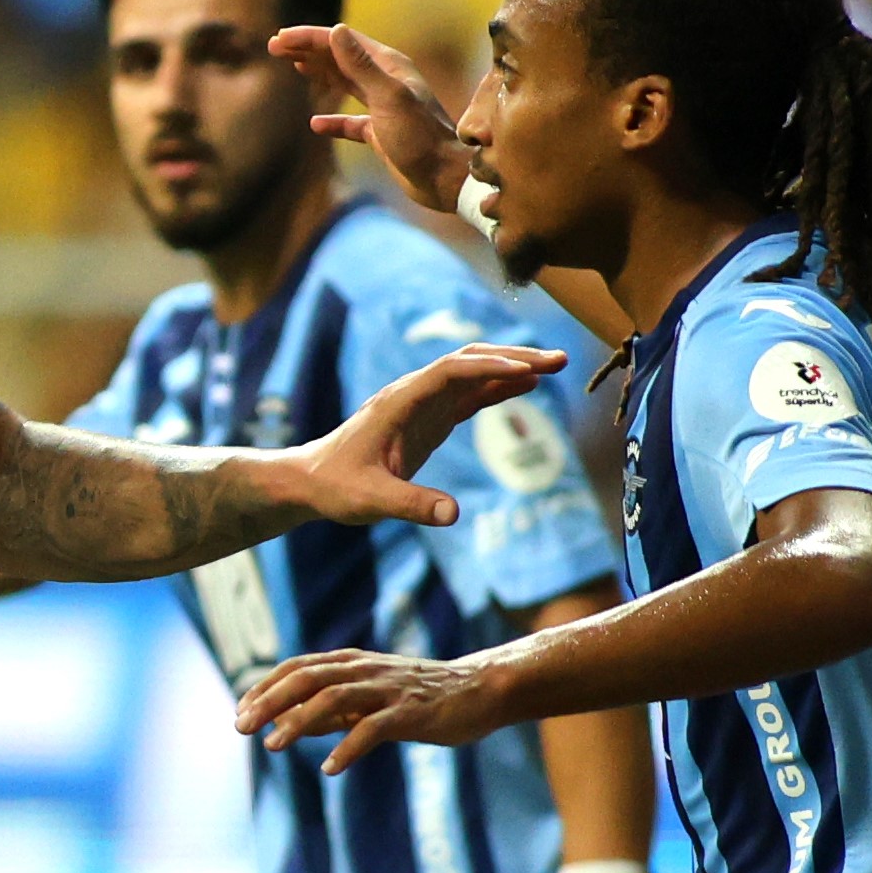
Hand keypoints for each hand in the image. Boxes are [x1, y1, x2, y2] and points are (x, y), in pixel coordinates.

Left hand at [233, 644, 511, 770]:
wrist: (480, 690)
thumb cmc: (422, 697)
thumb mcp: (370, 699)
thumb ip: (332, 710)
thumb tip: (289, 725)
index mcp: (354, 663)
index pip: (299, 667)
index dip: (265, 686)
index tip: (240, 710)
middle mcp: (366, 670)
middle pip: (308, 678)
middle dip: (270, 701)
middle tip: (241, 727)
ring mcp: (388, 690)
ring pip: (334, 697)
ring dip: (299, 721)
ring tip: (273, 745)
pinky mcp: (411, 712)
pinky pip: (374, 728)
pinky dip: (348, 747)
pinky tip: (329, 768)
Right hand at [271, 21, 472, 211]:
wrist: (445, 178)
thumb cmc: (420, 138)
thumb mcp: (388, 97)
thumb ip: (360, 66)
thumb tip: (336, 30)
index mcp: (388, 65)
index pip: (341, 41)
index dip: (308, 38)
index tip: (279, 39)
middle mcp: (386, 81)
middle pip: (340, 58)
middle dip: (308, 50)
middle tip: (275, 47)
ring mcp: (383, 108)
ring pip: (345, 84)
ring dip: (319, 73)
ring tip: (294, 66)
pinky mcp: (381, 134)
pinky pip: (351, 123)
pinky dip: (333, 120)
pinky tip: (315, 124)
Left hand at [277, 343, 558, 529]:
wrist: (312, 481)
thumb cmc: (336, 488)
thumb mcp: (372, 501)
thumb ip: (411, 505)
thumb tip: (454, 515)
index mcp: (400, 401)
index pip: (451, 371)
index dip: (490, 368)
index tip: (527, 371)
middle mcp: (414, 393)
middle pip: (470, 361)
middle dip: (514, 357)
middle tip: (559, 360)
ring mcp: (423, 404)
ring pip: (473, 373)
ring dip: (512, 367)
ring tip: (555, 367)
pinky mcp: (428, 419)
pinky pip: (469, 395)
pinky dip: (499, 388)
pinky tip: (527, 386)